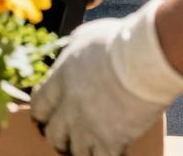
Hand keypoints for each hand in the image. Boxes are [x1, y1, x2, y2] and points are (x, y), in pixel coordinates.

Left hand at [33, 0, 182, 155]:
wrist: (143, 60)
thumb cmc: (117, 42)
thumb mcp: (84, 37)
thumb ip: (72, 51)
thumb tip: (72, 53)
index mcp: (59, 80)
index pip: (38, 104)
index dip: (41, 112)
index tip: (45, 116)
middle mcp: (69, 107)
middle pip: (53, 133)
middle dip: (59, 136)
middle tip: (67, 137)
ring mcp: (88, 126)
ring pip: (76, 151)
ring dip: (82, 149)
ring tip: (91, 145)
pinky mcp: (111, 140)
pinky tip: (115, 150)